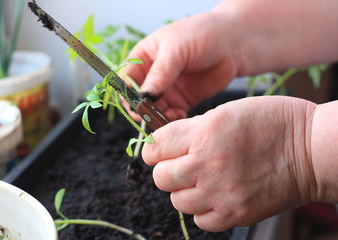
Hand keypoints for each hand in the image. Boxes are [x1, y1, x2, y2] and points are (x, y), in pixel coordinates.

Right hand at [124, 10, 239, 119]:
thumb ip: (160, 74)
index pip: (125, 79)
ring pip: (153, 111)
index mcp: (144, 58)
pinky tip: (180, 116)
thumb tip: (143, 96)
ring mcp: (167, 90)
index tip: (136, 104)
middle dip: (143, 109)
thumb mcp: (177, 50)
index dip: (126, 94)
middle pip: (137, 100)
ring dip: (158, 117)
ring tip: (171, 114)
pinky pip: (171, 116)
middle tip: (153, 114)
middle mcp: (152, 76)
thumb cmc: (202, 35)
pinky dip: (172, 120)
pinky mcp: (182, 101)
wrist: (233, 43)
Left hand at [142, 96, 317, 231]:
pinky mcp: (235, 214)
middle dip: (166, 169)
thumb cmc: (273, 123)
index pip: (156, 146)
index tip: (159, 148)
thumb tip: (166, 144)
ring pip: (177, 200)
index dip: (154, 146)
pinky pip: (200, 219)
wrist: (311, 150)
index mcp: (204, 133)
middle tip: (181, 163)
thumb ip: (193, 130)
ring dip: (184, 190)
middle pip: (160, 177)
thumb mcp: (227, 112)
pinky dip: (202, 209)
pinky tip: (214, 195)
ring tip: (201, 179)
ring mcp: (221, 193)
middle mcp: (208, 165)